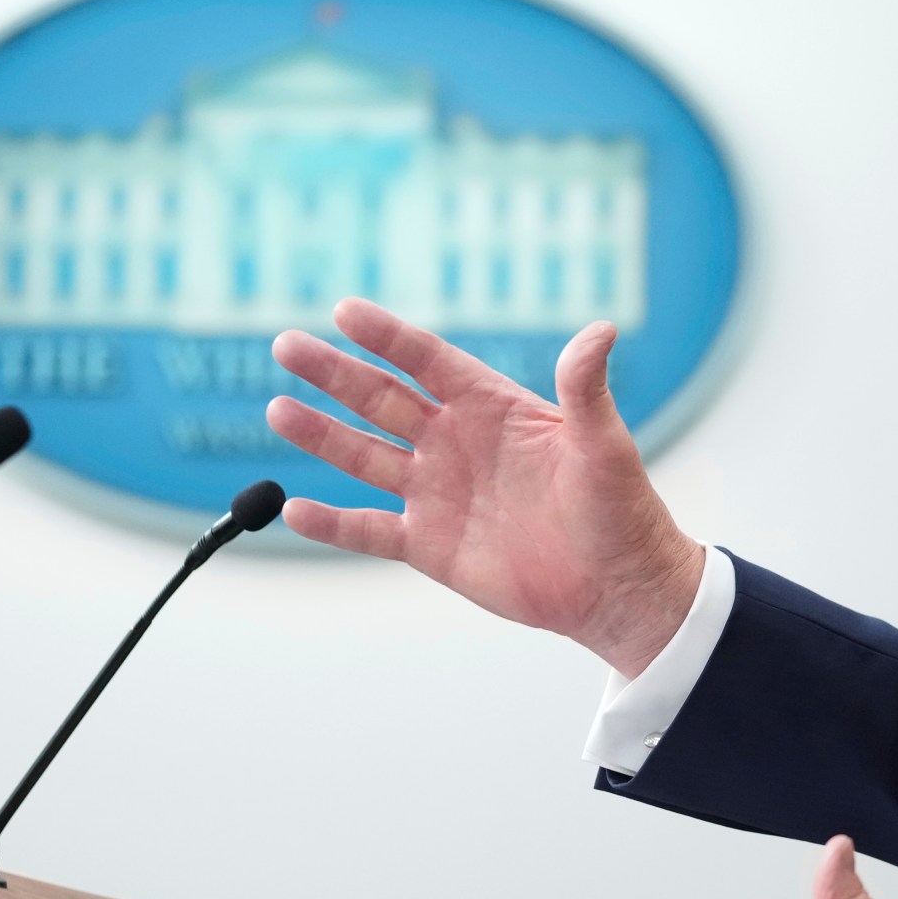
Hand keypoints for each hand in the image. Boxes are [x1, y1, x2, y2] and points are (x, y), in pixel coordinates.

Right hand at [267, 298, 701, 677]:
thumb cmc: (621, 509)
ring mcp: (438, 492)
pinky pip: (369, 529)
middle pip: (382, 398)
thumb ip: (586, 388)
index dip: (387, 337)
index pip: (428, 361)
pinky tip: (292, 509)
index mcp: (493, 407)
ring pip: (365, 456)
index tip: (343, 310)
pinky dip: (331, 523)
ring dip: (321, 435)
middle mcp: (456, 442)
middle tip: (285, 344)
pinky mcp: (429, 545)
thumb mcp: (603, 444)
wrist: (617, 587)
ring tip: (277, 408)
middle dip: (333, 373)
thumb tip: (601, 330)